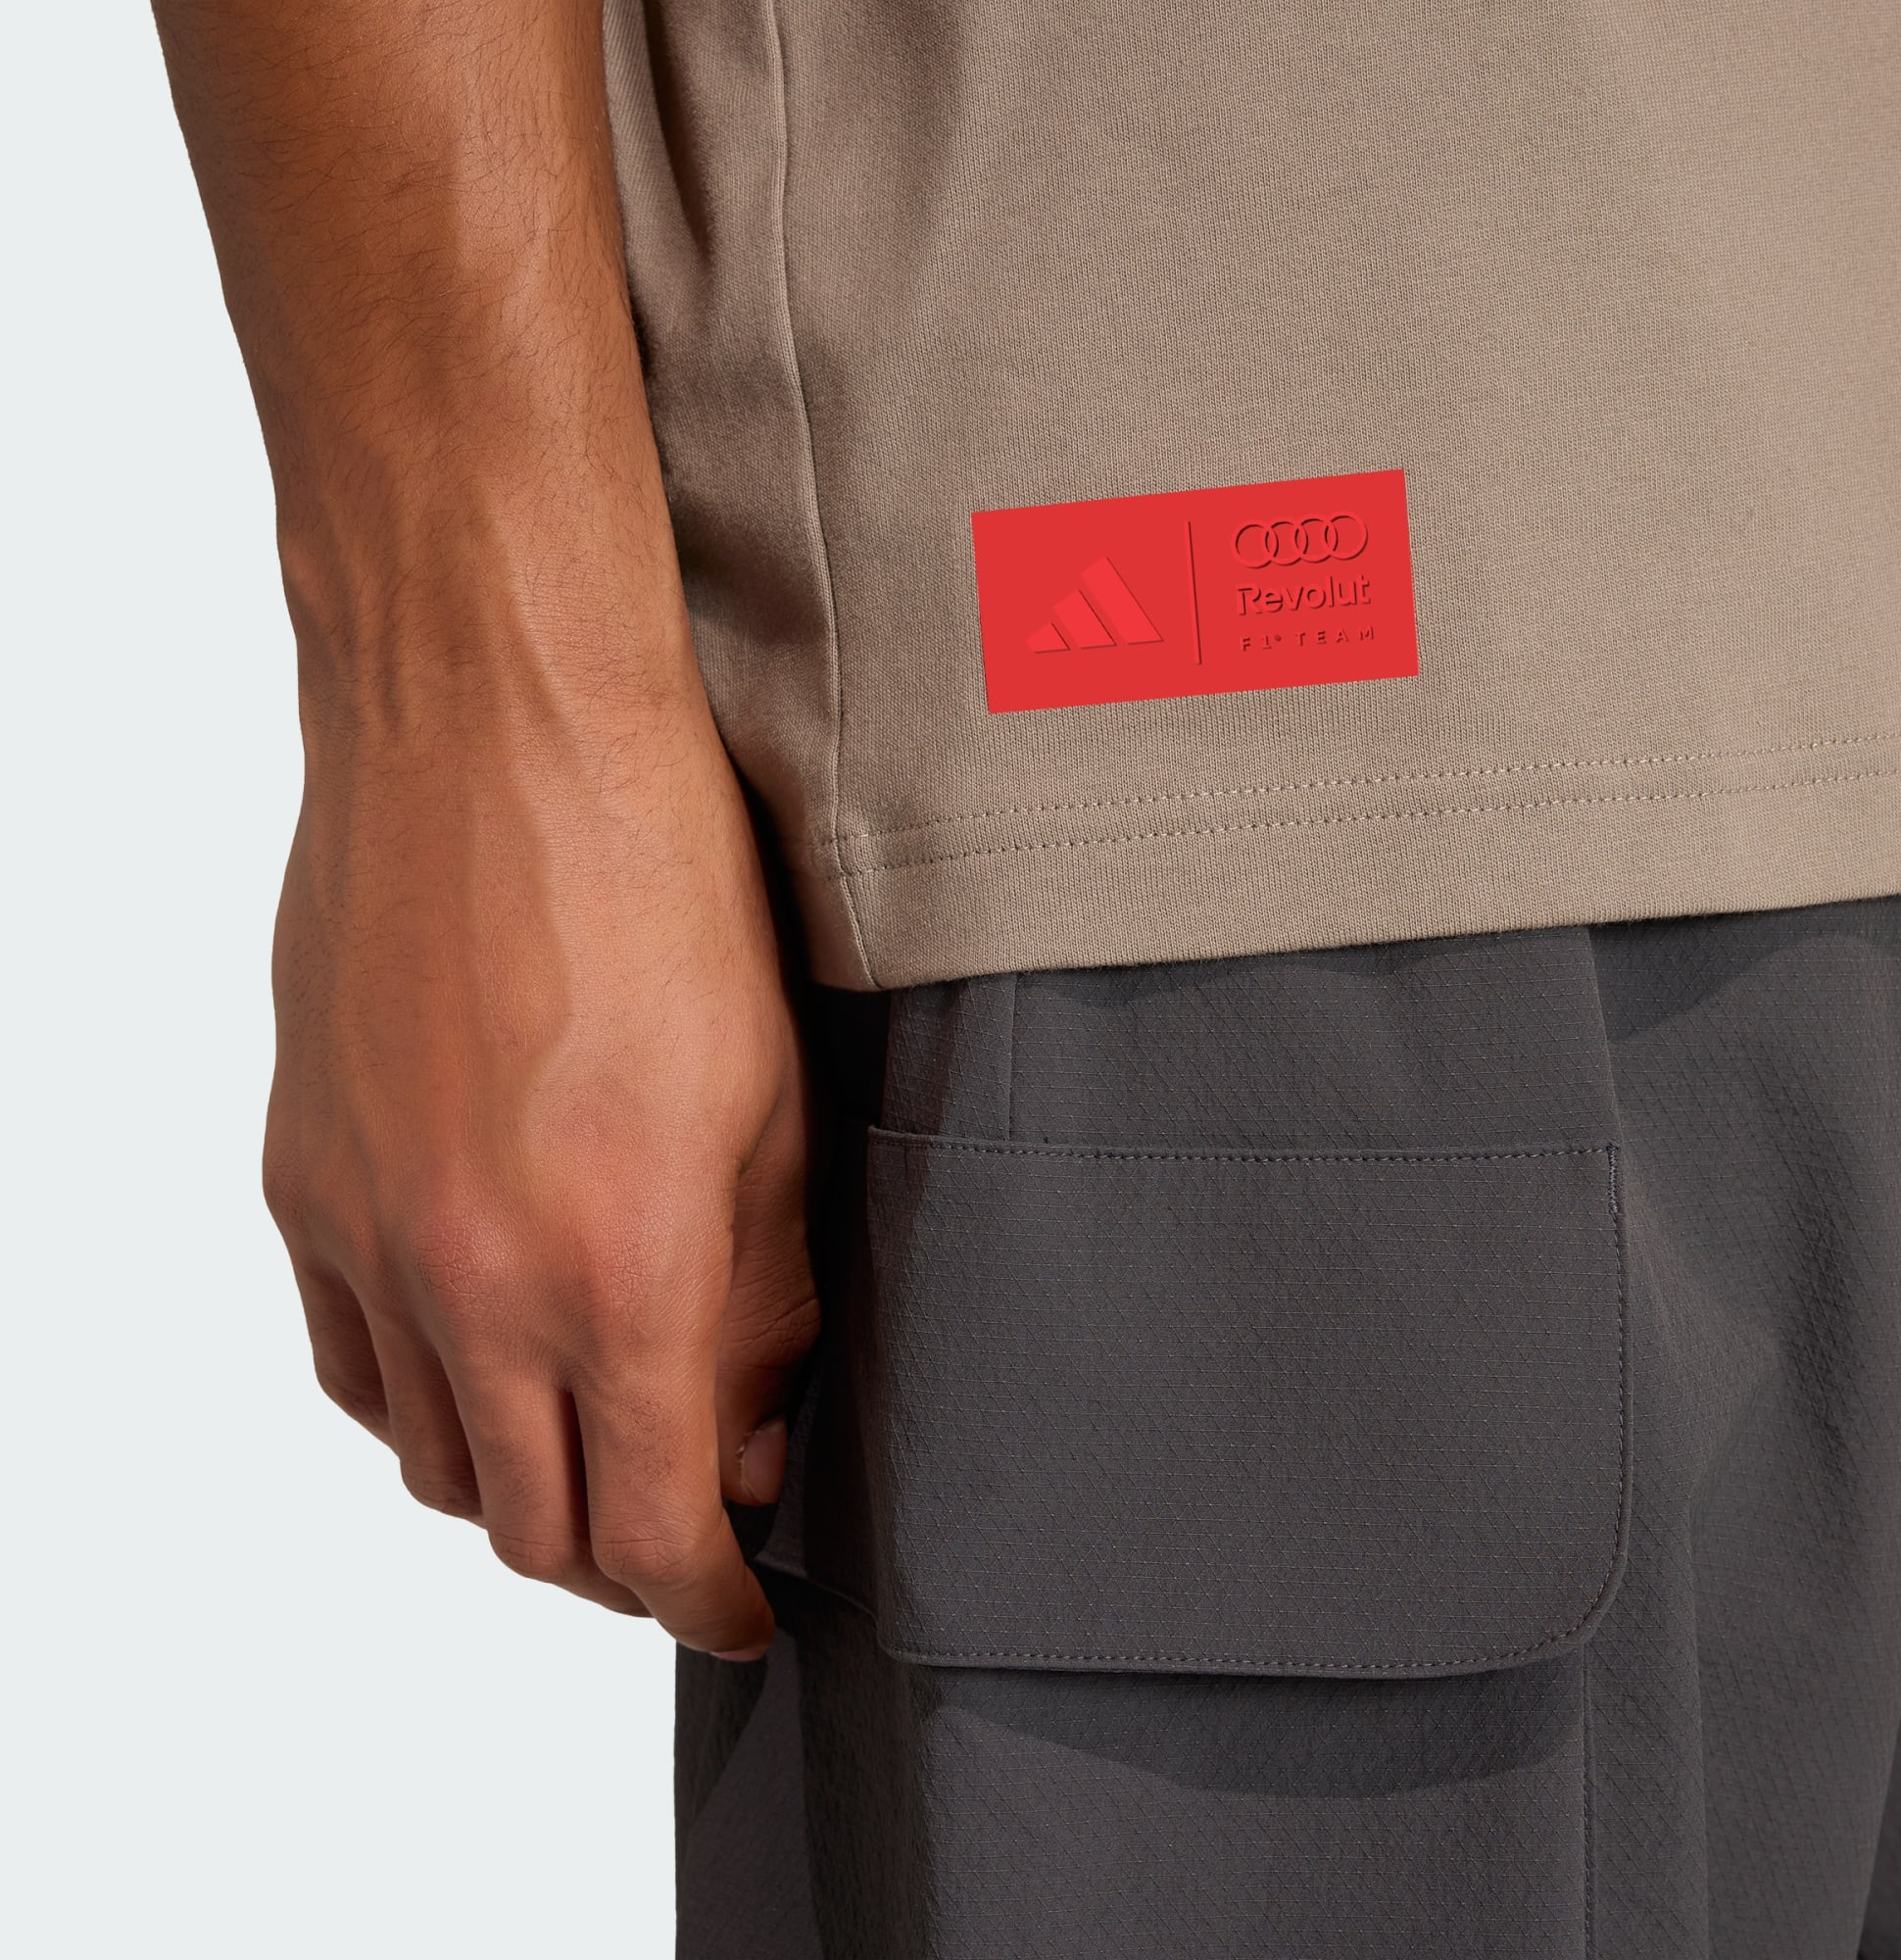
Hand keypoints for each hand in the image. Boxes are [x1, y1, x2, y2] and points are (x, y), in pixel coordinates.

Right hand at [263, 556, 811, 1655]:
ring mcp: (368, 1237)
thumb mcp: (776, 1110)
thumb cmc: (662, 886)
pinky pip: (349, 1365)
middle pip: (531, 1527)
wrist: (495, 731)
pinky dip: (420, 1403)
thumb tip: (757, 1428)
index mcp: (620, 1275)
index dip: (709, 1601)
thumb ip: (763, 1304)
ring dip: (520, 1484)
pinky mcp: (301, 1179)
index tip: (742, 1608)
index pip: (656, 1531)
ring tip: (591, 1437)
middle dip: (621, 1560)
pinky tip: (479, 1360)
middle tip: (684, 1525)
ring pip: (432, 1460)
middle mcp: (473, 1286)